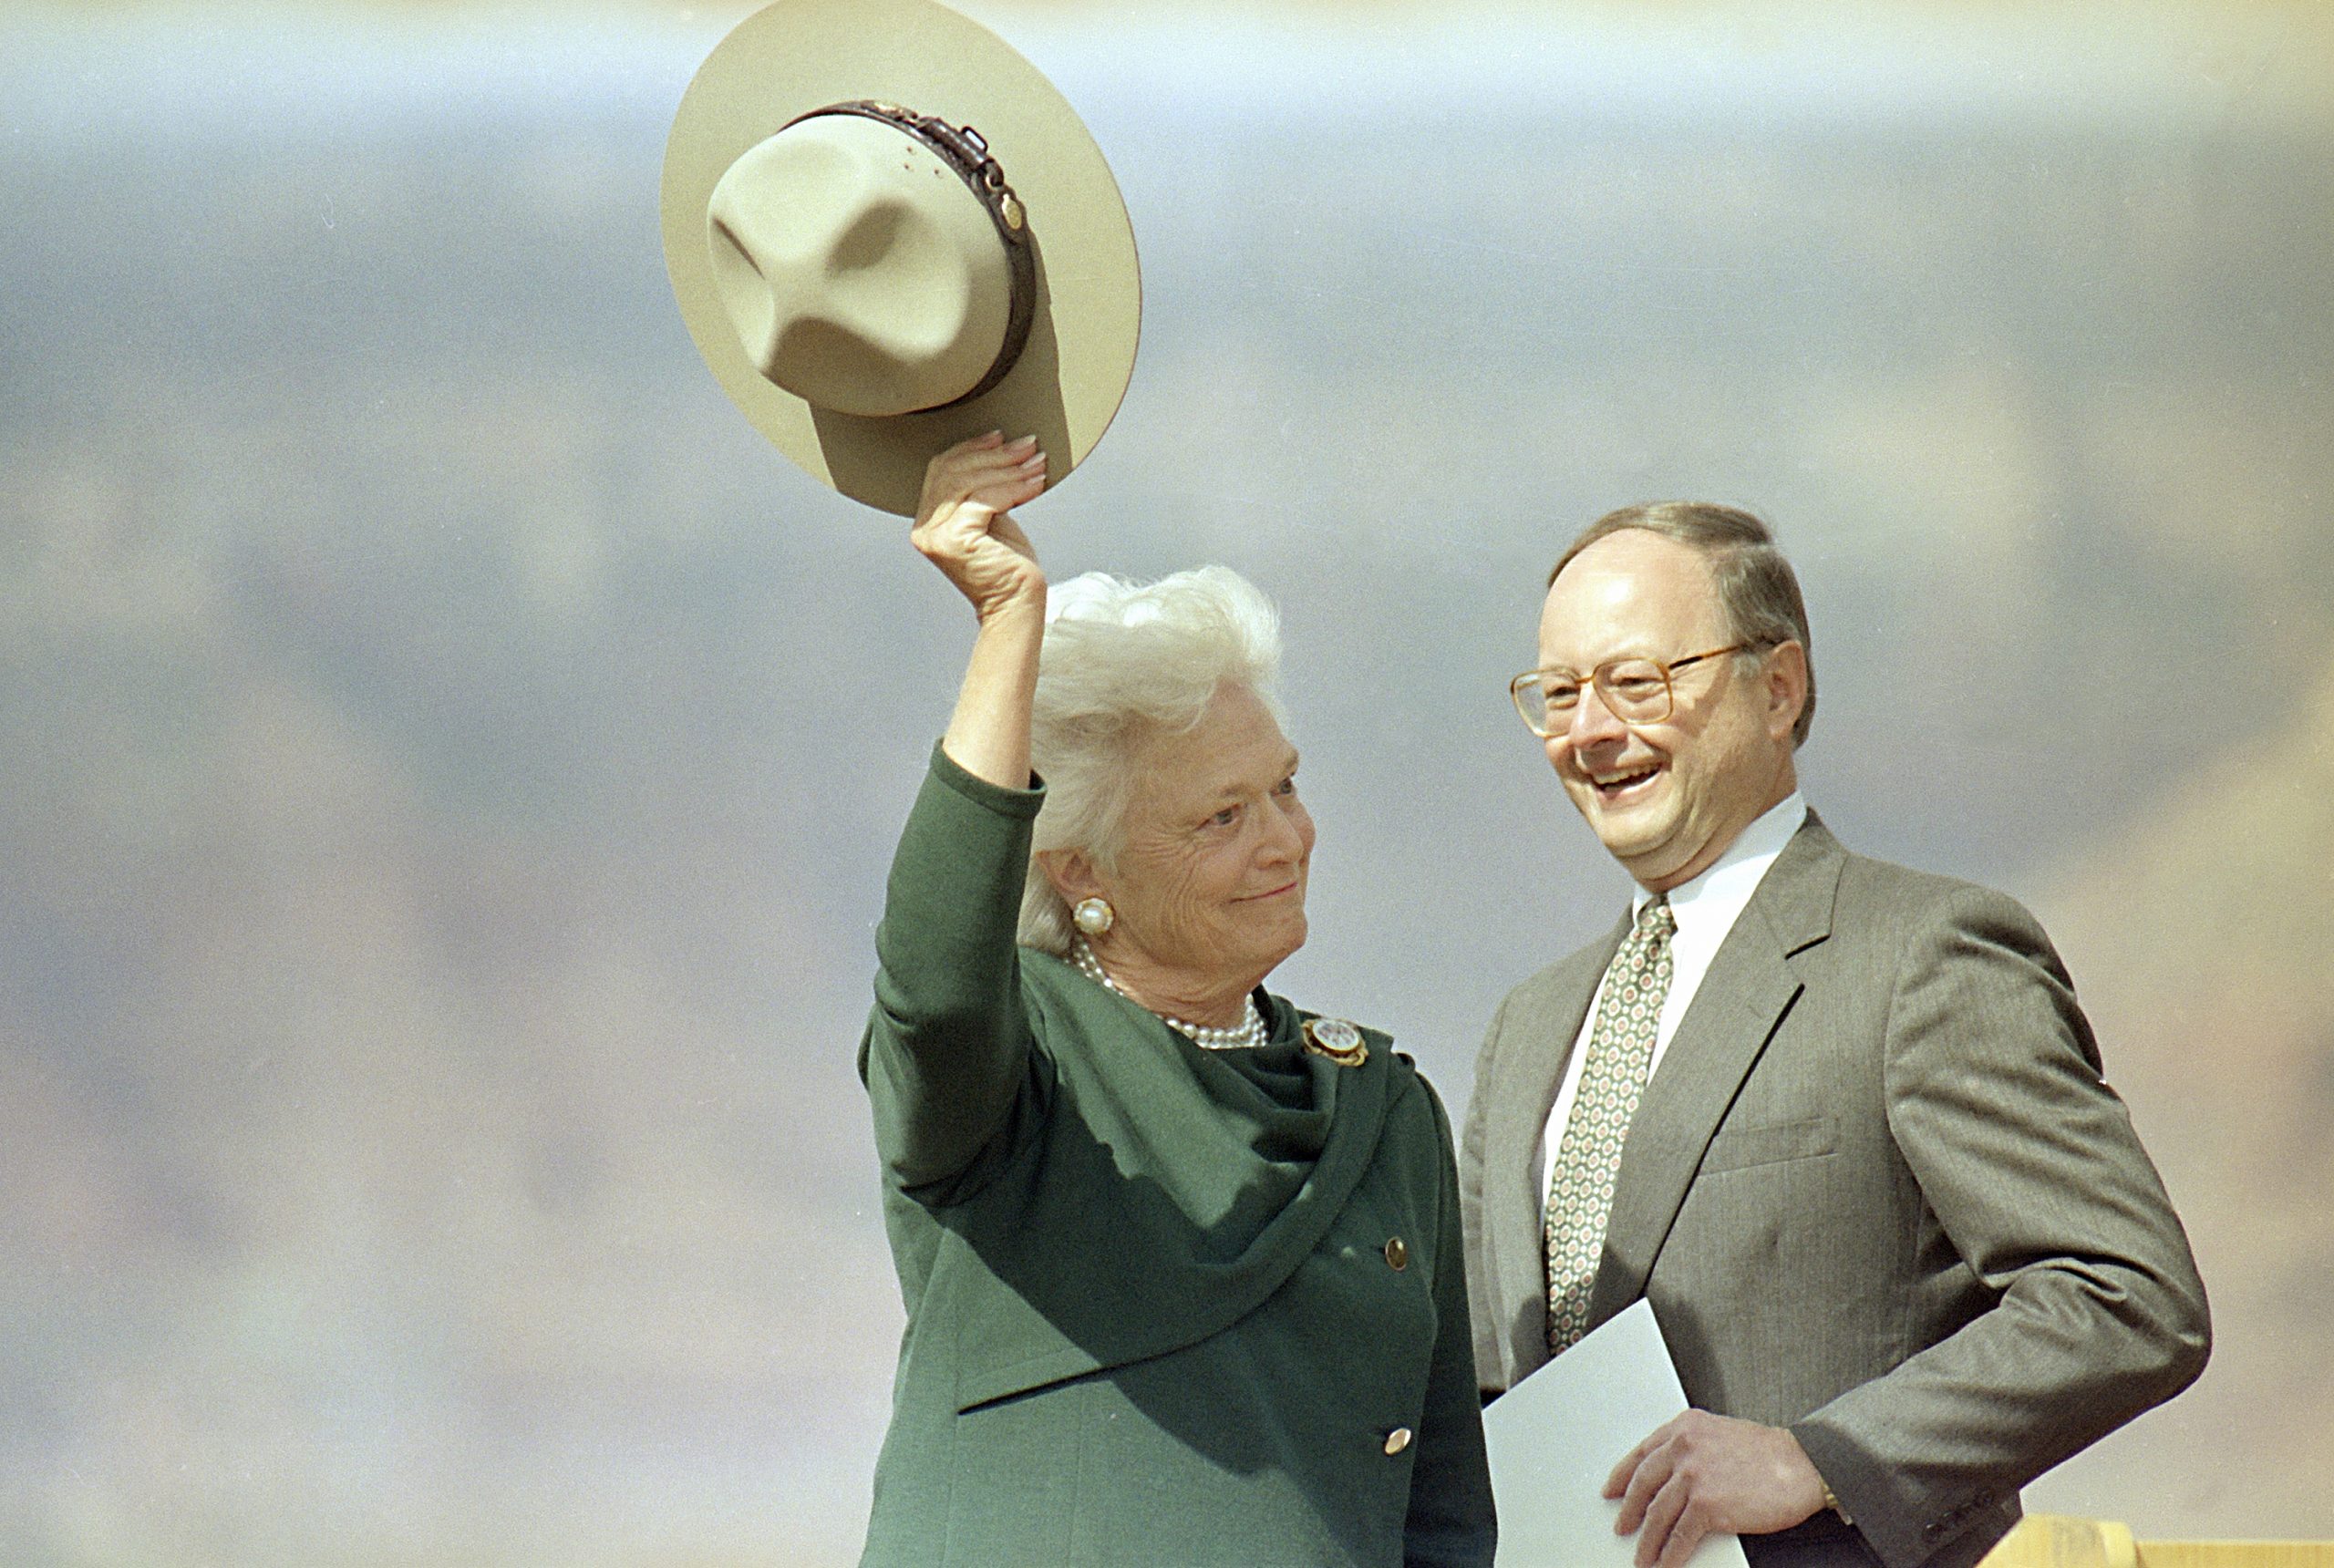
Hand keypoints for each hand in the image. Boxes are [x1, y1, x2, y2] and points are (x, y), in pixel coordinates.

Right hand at [911, 432, 1047, 621]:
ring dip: (1009, 469)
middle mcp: (924, 528)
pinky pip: (985, 500)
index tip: (1001, 437)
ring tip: (1037, 463)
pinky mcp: (955, 541)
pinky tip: (1036, 485)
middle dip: (996, 455)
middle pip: (955, 471)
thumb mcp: (990, 516)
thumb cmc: (1008, 562)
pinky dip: (1014, 488)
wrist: (1015, 603)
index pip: (941, 469)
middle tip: (1028, 446)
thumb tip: (1001, 445)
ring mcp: (936, 536)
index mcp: (927, 519)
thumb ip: (981, 489)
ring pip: (970, 483)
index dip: (971, 448)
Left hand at [1604, 1411, 1827, 1567]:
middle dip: (1628, 1509)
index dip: (1622, 1475)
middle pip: (1642, 1483)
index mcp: (1685, 1427)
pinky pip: (1679, 1536)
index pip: (1642, 1453)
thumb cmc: (1769, 1454)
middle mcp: (1684, 1447)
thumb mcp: (1720, 1434)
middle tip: (1621, 1525)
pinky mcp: (1708, 1505)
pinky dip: (1669, 1554)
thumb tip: (1669, 1475)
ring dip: (1647, 1540)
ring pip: (1657, 1514)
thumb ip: (1692, 1448)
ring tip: (1642, 1555)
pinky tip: (1664, 1563)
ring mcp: (1694, 1476)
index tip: (1612, 1489)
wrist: (1803, 1465)